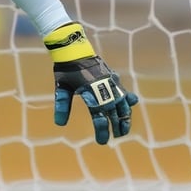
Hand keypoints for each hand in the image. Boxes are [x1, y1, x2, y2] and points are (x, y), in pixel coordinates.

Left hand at [44, 23, 138, 144]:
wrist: (74, 49)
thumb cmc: (66, 69)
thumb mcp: (61, 87)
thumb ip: (62, 105)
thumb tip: (59, 124)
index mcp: (91, 92)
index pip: (99, 117)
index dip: (102, 130)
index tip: (102, 141)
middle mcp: (104, 88)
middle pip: (115, 112)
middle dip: (117, 126)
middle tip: (116, 137)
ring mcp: (111, 82)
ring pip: (123, 103)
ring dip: (125, 116)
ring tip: (124, 128)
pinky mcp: (113, 77)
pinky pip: (123, 90)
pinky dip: (127, 99)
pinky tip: (131, 103)